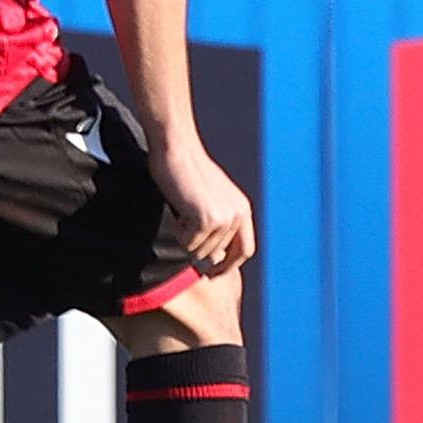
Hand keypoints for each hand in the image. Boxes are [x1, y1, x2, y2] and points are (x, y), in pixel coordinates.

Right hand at [153, 139, 256, 276]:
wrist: (178, 149)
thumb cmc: (189, 172)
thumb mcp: (213, 198)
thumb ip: (220, 223)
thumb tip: (215, 257)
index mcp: (243, 210)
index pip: (245, 250)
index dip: (229, 266)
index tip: (212, 273)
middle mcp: (238, 216)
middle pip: (217, 255)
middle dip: (199, 250)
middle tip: (184, 233)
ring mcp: (224, 218)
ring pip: (200, 251)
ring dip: (186, 238)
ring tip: (182, 212)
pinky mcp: (206, 219)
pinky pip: (188, 244)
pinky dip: (179, 233)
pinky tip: (178, 211)